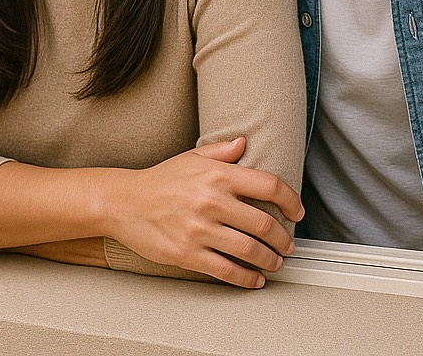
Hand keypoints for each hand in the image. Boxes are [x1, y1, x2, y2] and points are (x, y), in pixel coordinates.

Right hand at [104, 137, 302, 288]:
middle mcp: (212, 201)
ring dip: (270, 261)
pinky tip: (254, 279)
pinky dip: (247, 278)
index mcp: (218, 174)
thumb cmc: (160, 179)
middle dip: (283, 239)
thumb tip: (244, 143)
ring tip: (276, 263)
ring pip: (250, 251)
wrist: (124, 202)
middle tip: (289, 245)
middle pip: (265, 224)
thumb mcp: (192, 157)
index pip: (269, 185)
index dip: (291, 200)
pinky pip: (227, 270)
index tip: (298, 212)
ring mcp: (200, 229)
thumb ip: (221, 151)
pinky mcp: (188, 254)